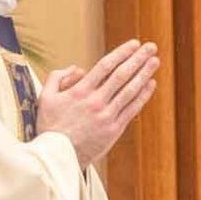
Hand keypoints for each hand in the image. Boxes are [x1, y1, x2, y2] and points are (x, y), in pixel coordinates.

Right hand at [37, 38, 159, 166]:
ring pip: (129, 91)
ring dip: (144, 74)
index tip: (134, 43)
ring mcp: (106, 116)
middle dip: (138, 59)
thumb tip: (80, 68)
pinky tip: (151, 84)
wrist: (58, 156)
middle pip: (121, 75)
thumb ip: (58, 77)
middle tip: (151, 47)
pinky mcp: (114, 129)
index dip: (122, 53)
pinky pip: (132, 109)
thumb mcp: (45, 97)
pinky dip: (143, 96)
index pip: (105, 66)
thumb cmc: (50, 126)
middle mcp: (96, 101)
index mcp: (79, 91)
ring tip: (155, 62)